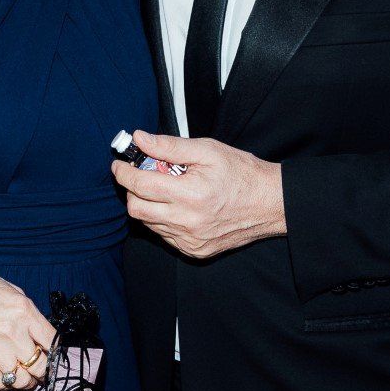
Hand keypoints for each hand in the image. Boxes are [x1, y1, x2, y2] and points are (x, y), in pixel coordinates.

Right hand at [0, 265, 56, 390]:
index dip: (56, 353)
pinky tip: (8, 377)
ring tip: (26, 377)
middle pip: (39, 366)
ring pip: (20, 379)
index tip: (53, 355)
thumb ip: (29, 315)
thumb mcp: (13, 291)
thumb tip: (42, 336)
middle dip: (43, 371)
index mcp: (24, 311)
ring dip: (26, 381)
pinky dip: (6, 384)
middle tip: (41, 370)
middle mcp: (11, 331)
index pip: (52, 342)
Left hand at [111, 131, 285, 258]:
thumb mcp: (208, 151)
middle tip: (145, 175)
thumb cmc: (242, 174)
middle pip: (137, 209)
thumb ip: (170, 146)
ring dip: (149, 204)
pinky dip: (164, 219)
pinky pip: (165, 236)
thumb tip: (141, 139)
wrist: (269, 203)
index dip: (124, 173)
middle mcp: (187, 222)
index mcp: (190, 194)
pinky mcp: (194, 250)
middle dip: (133, 190)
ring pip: (149, 224)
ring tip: (170, 189)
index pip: (140, 185)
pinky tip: (180, 206)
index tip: (120, 165)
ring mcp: (190, 240)